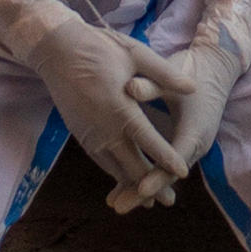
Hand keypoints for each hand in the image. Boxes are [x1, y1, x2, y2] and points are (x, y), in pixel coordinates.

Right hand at [0, 0, 180, 203]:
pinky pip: (100, 162)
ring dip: (131, 186)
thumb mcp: (136, 54)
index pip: (148, 141)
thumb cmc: (100, 48)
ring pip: (113, 169)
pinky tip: (124, 181)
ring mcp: (90, 134)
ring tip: (148, 203)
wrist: (57, 51)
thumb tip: (194, 88)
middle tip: (169, 202)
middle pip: (130, 165)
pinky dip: (114, 175)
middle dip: (150, 185)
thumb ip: (165, 74)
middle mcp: (104, 128)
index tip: (182, 173)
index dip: (166, 159)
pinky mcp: (80, 135)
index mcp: (121, 108)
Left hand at [129, 0, 250, 199]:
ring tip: (115, 202)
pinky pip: (163, 165)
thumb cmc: (193, 67)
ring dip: (141, 188)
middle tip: (118, 207)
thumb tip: (129, 88)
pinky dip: (146, 175)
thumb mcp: (172, 74)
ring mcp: (189, 146)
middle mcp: (195, 143)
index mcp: (195, 129)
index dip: (157, 176)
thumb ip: (151, 85)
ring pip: (164, 173)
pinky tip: (124, 186)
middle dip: (143, 192)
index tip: (139, 189)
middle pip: (168, 175)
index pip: (174, 159)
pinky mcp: (182, 144)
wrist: (216, 66)